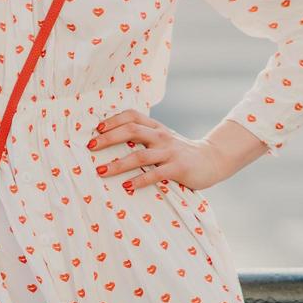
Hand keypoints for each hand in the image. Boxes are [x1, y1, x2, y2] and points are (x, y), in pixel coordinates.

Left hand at [85, 108, 229, 194]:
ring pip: (140, 155)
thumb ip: (144, 137)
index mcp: (156, 127)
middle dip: (108, 138)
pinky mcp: (178, 168)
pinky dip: (140, 180)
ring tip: (101, 171)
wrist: (212, 159)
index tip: (97, 129)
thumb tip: (112, 140)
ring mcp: (170, 152)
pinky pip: (156, 174)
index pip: (132, 115)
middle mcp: (161, 136)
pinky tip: (127, 187)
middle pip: (131, 130)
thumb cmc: (180, 151)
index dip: (113, 120)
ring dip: (118, 164)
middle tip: (90, 147)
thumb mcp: (162, 139)